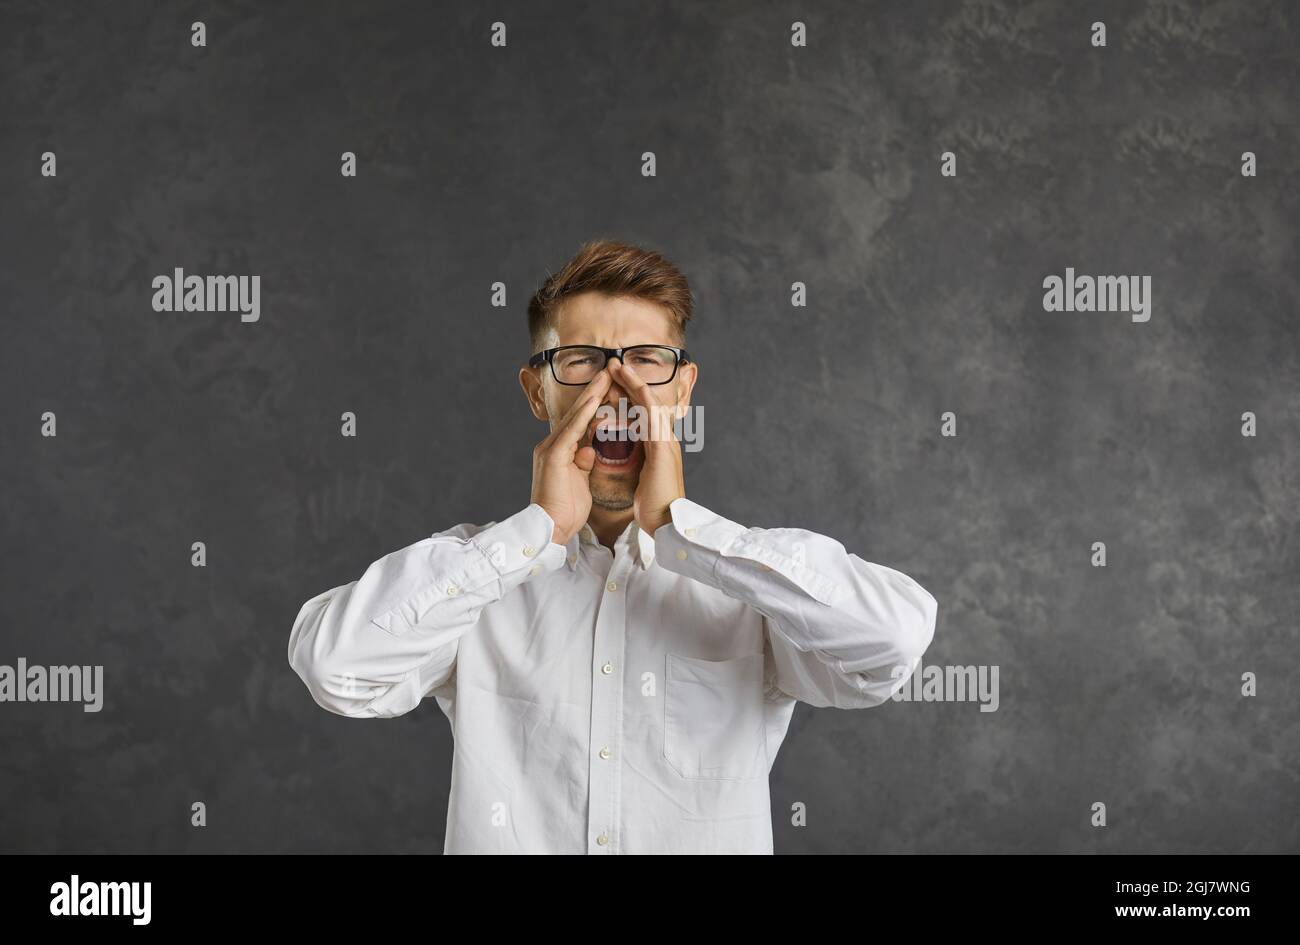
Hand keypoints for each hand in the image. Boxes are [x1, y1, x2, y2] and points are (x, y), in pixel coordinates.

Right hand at [530, 369, 611, 545]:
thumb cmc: (566, 511)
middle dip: (593, 393)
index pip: (581, 424)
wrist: (551, 529)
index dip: (595, 407)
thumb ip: (583, 463)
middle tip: (608, 372)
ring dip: (591, 396)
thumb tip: (589, 450)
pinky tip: (595, 400)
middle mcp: (552, 446)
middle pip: (577, 414)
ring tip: (604, 377)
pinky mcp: (553, 456)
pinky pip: (572, 430)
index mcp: (560, 452)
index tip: (610, 391)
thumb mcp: (579, 481)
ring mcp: (551, 449)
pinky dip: (584, 414)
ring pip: (575, 417)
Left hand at [607, 358, 684, 537]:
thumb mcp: (645, 478)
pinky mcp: (662, 449)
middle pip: (647, 402)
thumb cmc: (654, 506)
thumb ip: (642, 461)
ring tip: (618, 366)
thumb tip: (636, 454)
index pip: (642, 413)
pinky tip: (631, 386)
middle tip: (614, 363)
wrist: (666, 523)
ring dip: (633, 382)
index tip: (614, 381)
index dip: (629, 395)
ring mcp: (666, 442)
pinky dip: (640, 399)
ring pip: (649, 403)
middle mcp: (664, 440)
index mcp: (658, 447)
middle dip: (630, 381)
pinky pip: (651, 417)